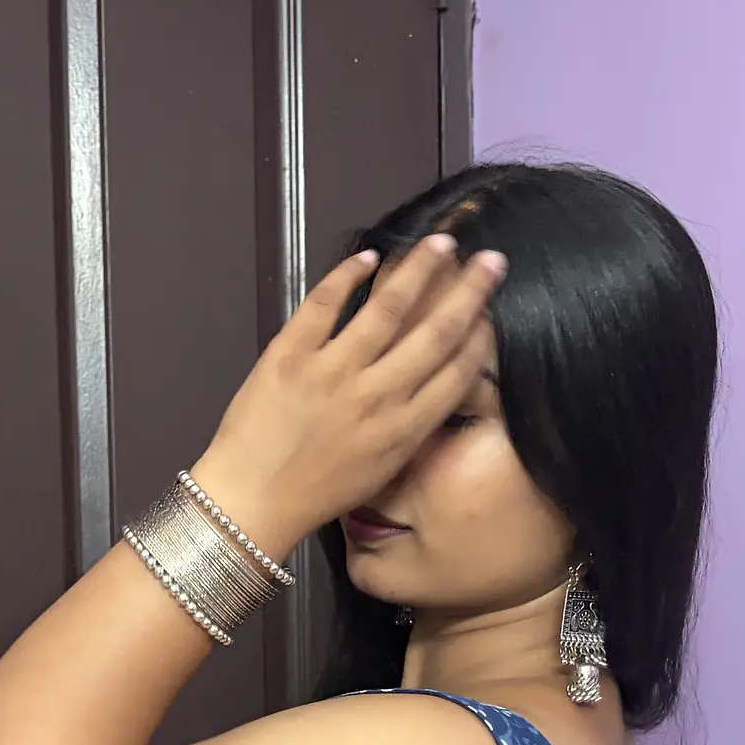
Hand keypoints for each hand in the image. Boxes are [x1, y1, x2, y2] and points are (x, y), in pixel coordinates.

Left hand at [188, 235, 506, 556]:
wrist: (252, 502)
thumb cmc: (318, 492)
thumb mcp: (383, 469)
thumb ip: (413, 427)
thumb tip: (439, 384)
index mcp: (404, 429)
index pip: (457, 373)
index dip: (480, 335)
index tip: (492, 305)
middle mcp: (377, 396)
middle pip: (435, 334)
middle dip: (469, 292)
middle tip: (491, 259)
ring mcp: (333, 372)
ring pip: (387, 309)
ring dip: (418, 270)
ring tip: (441, 242)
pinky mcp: (290, 355)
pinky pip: (324, 305)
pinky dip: (347, 276)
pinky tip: (369, 257)